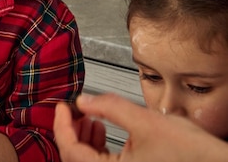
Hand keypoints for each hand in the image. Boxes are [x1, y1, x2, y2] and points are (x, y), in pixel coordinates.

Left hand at [54, 93, 227, 161]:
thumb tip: (83, 100)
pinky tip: (103, 130)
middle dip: (72, 130)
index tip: (61, 106)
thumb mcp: (147, 121)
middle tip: (73, 110)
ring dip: (84, 138)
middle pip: (75, 157)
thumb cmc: (193, 155)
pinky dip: (98, 147)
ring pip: (88, 161)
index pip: (70, 149)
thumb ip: (110, 107)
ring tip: (91, 118)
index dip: (61, 124)